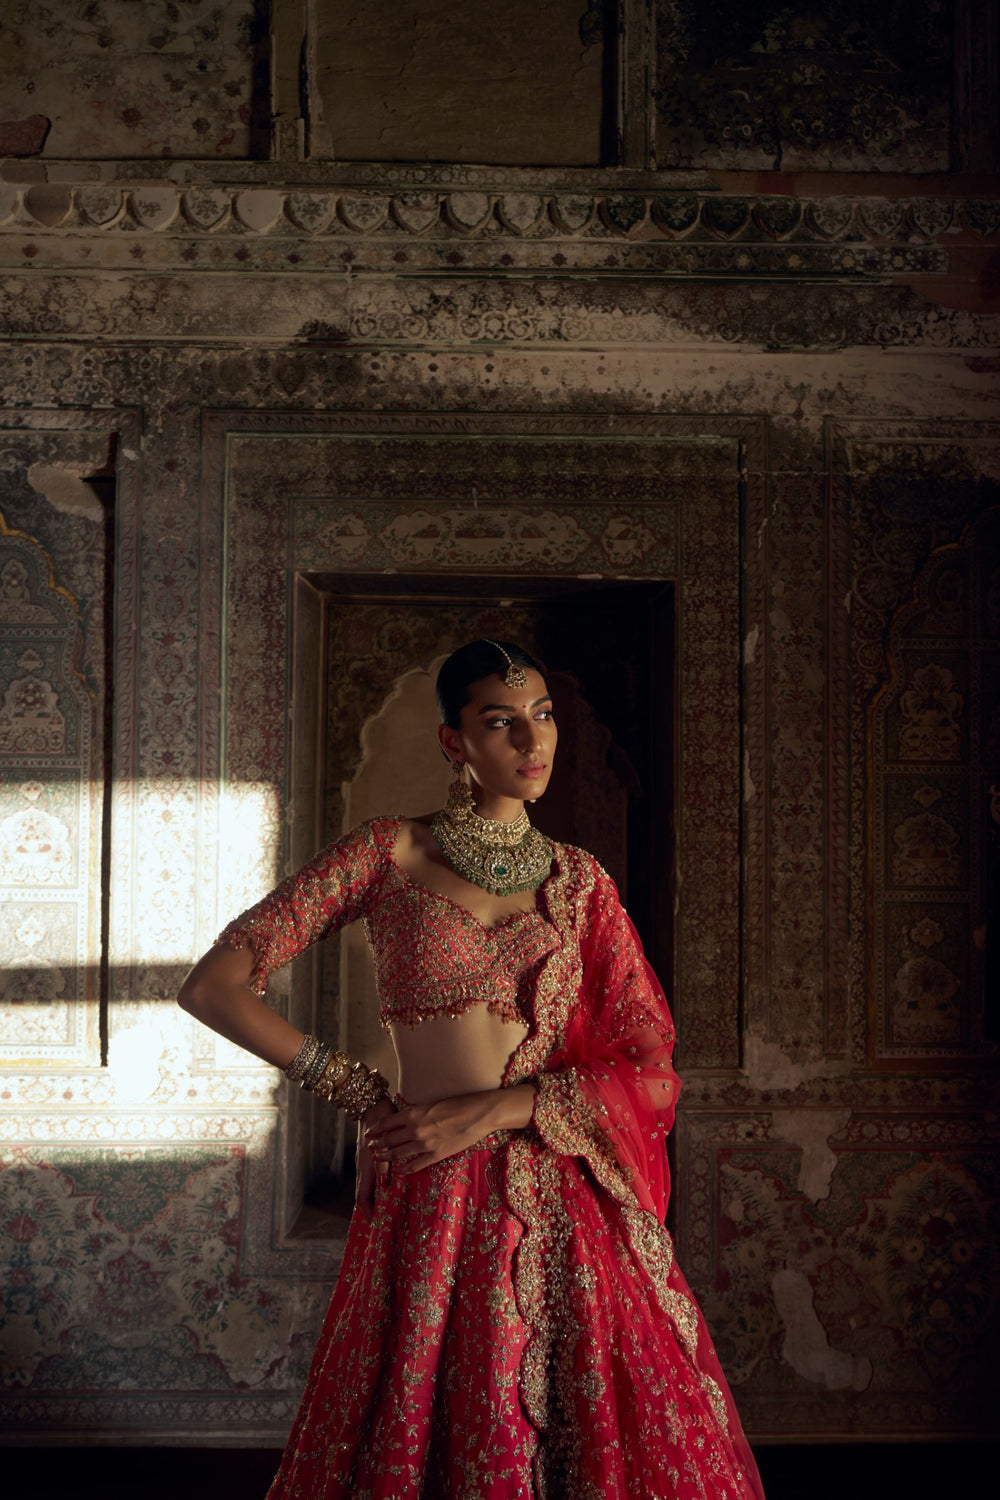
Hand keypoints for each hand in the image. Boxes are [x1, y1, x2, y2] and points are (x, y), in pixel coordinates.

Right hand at [354, 1096, 396, 1217]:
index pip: (362, 1197)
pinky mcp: (368, 1153)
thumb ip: (383, 1165)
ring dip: (374, 1197)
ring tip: (384, 1206)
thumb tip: (383, 1185)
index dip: (368, 1211)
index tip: (375, 1223)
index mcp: (365, 1166)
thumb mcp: (385, 1143)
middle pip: (364, 1193)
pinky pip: (370, 1174)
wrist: (373, 1103)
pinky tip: (386, 1184)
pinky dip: (376, 1184)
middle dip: (371, 1207)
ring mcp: (364, 1160)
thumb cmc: (381, 1122)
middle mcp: (363, 1166)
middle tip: (381, 1218)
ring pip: (367, 1184)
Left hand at [364, 1085, 534, 1175]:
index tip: (369, 1133)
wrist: (479, 1113)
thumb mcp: (432, 1104)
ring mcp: (425, 1144)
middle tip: (370, 1148)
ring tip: (378, 1158)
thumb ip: (417, 1113)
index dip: (376, 1129)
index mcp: (414, 1113)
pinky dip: (405, 1169)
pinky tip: (399, 1171)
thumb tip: (406, 1119)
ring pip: (399, 1153)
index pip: (387, 1123)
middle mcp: (415, 1129)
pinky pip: (416, 1165)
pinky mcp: (436, 1155)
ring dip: (386, 1157)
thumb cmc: (458, 1104)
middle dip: (378, 1144)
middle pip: (390, 1139)